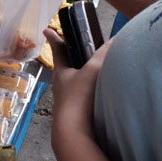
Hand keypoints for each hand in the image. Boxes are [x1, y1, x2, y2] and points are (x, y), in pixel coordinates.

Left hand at [44, 28, 111, 143]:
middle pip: (65, 68)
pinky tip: (99, 96)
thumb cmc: (78, 98)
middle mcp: (61, 86)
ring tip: (95, 74)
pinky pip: (81, 99)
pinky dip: (88, 94)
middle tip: (78, 52)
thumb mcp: (92, 71)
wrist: (72, 131)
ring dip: (81, 78)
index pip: (58, 50)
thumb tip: (115, 39)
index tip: (47, 29)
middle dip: (71, 59)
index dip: (54, 38)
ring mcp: (66, 101)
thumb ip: (103, 55)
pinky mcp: (75, 113)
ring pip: (73, 85)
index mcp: (61, 73)